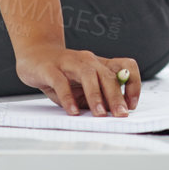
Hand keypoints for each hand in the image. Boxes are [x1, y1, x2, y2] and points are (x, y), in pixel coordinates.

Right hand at [15, 43, 141, 115]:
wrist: (35, 55)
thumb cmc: (61, 74)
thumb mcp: (82, 86)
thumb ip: (95, 96)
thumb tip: (110, 112)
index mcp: (99, 64)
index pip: (126, 66)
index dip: (133, 84)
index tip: (132, 104)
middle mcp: (88, 60)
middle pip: (108, 75)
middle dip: (116, 96)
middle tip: (121, 114)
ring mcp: (69, 62)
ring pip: (88, 75)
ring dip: (96, 96)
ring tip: (100, 114)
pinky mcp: (51, 68)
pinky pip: (61, 82)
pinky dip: (68, 97)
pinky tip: (72, 111)